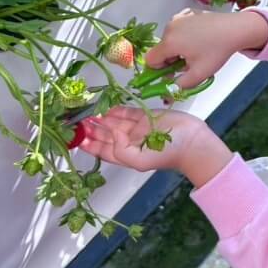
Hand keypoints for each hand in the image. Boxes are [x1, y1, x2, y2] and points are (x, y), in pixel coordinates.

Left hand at [79, 107, 233, 186]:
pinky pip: (125, 111)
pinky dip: (114, 108)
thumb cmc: (169, 155)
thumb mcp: (141, 161)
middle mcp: (128, 141)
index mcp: (125, 155)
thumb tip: (111, 132)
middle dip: (90, 128)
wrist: (193, 142)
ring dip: (100, 117)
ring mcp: (136, 128)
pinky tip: (103, 105)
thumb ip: (121, 150)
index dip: (88, 144)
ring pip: (112, 121)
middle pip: (104, 134)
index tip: (74, 137)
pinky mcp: (144, 115)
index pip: (101, 150)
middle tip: (75, 120)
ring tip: (84, 111)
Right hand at [143, 8, 267, 89]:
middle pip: (161, 49)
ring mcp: (178, 17)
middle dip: (171, 59)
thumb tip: (169, 91)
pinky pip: (178, 28)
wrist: (235, 29)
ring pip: (170, 39)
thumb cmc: (217, 51)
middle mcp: (169, 27)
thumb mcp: (199, 74)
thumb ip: (180, 85)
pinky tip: (200, 38)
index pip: (150, 60)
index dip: (159, 70)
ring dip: (178, 48)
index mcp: (169, 42)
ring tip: (197, 51)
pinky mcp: (187, 12)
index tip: (174, 73)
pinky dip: (184, 36)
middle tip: (190, 64)